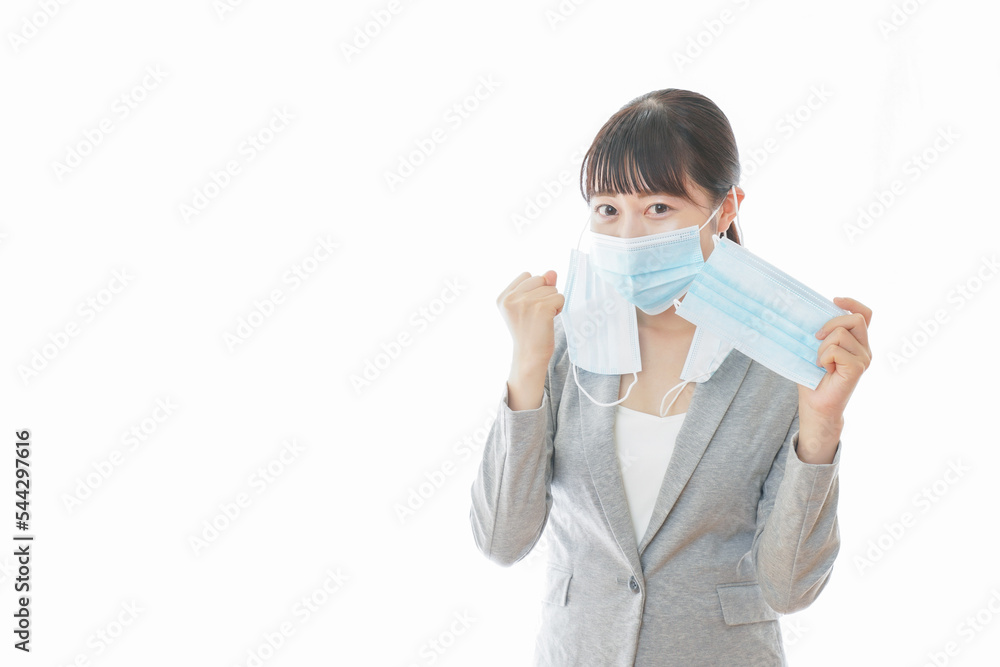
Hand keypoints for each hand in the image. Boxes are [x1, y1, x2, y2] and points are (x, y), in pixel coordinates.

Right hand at [496, 270, 563, 371]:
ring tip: (542, 319)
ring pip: (552, 288)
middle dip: (544, 294)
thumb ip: (538, 285)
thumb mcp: (528, 306)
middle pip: (540, 279)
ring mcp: (526, 302)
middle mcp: (511, 298)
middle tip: (536, 315)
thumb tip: (552, 272)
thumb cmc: (529, 332)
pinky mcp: (541, 308)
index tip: (528, 309)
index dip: (534, 290)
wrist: (530, 356)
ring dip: (552, 303)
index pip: (527, 275)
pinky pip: (560, 297)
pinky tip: (549, 321)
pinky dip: (559, 309)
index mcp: (503, 297)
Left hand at [797, 296, 872, 451]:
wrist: (815, 404)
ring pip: (841, 334)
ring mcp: (863, 358)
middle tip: (816, 339)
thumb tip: (807, 313)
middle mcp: (864, 349)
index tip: (834, 300)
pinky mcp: (857, 368)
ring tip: (820, 362)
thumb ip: (822, 332)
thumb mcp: (816, 349)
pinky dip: (823, 357)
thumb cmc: (813, 377)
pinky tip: (824, 369)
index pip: (865, 314)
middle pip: (854, 319)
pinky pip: (836, 350)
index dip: (852, 303)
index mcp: (857, 342)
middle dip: (831, 324)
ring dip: (822, 347)